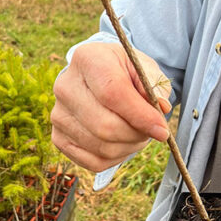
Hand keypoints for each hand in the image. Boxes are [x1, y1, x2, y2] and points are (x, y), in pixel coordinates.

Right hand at [51, 42, 171, 172]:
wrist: (97, 77)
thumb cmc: (123, 71)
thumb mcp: (142, 67)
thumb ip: (154, 85)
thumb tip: (160, 107)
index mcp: (87, 59)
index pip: (112, 93)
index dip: (140, 115)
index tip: (162, 130)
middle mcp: (65, 86)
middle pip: (105, 125)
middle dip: (136, 135)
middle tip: (151, 131)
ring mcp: (58, 114)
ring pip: (101, 146)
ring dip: (129, 147)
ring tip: (137, 134)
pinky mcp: (58, 138)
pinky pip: (93, 161)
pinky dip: (116, 158)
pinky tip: (122, 143)